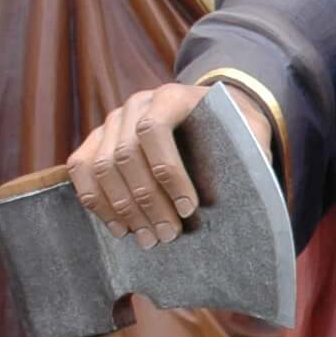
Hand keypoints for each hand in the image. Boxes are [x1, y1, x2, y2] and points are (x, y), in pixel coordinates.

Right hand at [68, 80, 271, 248]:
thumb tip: (254, 189)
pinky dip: (95, 201)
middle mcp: (136, 104)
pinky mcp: (97, 139)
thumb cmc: (231, 129)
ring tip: (146, 240)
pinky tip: (118, 228)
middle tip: (167, 236)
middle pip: (125, 154)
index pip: (154, 130)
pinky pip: (81, 168)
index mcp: (172, 96)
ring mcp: (112, 121)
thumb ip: (250, 151)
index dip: (167, 173)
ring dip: (122, 209)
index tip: (189, 209)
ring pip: (101, 166)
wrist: (207, 113)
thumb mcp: (249, 133)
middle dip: (147, 202)